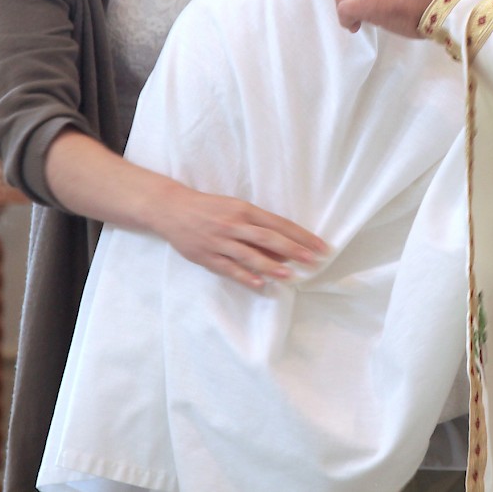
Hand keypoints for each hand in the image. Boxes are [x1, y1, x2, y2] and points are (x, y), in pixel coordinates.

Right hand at [157, 184, 326, 290]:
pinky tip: (261, 284)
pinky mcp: (207, 256)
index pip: (279, 223)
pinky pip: (229, 268)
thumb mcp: (235, 208)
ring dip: (271, 266)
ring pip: (250, 255)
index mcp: (244, 210)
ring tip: (290, 275)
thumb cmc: (210, 208)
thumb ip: (257, 226)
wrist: (172, 209)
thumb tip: (284, 247)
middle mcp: (234, 224)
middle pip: (269, 238)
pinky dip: (245, 276)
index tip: (320, 246)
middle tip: (313, 260)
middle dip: (293, 250)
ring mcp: (220, 241)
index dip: (301, 235)